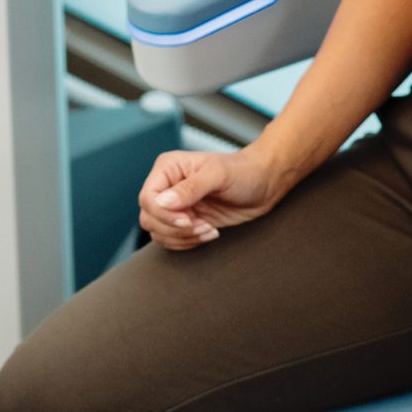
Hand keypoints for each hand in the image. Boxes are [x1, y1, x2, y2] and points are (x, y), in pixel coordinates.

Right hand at [137, 149, 290, 251]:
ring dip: (182, 237)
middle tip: (201, 224)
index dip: (164, 214)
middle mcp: (168, 186)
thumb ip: (190, 188)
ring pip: (158, 232)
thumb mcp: (218, 175)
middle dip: (174, 228)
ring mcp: (176, 205)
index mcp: (169, 168)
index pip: (148, 198)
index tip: (187, 219)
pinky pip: (172, 240)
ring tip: (207, 229)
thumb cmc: (244, 171)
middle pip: (149, 218)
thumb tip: (164, 202)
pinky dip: (188, 242)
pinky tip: (209, 232)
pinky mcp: (186, 221)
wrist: (263, 183)